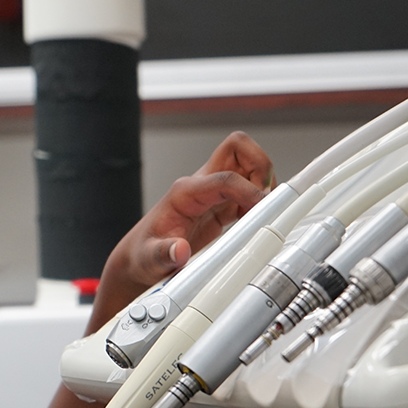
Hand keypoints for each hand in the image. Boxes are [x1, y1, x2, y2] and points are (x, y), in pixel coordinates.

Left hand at [96, 132, 273, 318]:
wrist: (142, 258)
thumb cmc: (144, 254)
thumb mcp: (150, 259)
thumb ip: (164, 254)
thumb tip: (179, 250)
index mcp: (184, 193)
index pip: (224, 178)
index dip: (248, 190)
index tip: (261, 209)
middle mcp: (200, 186)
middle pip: (238, 148)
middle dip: (261, 166)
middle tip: (265, 198)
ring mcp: (212, 193)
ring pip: (247, 164)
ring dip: (263, 182)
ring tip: (260, 211)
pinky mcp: (221, 206)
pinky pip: (248, 190)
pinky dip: (259, 200)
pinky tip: (253, 221)